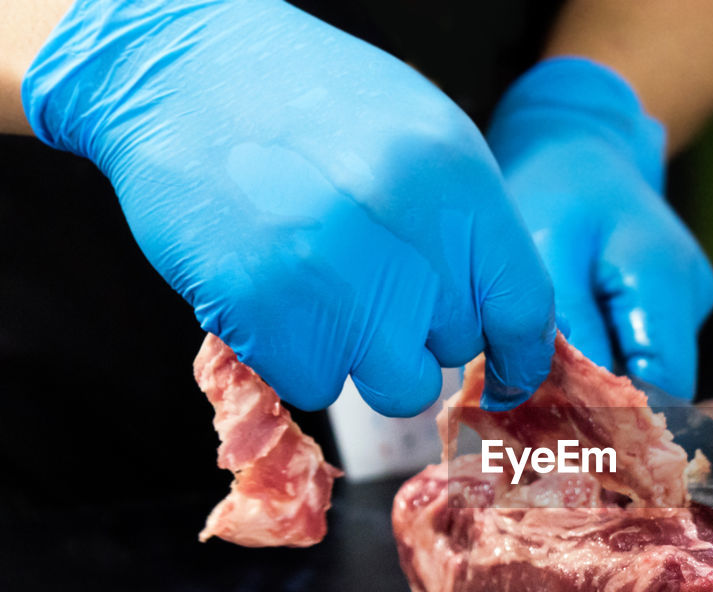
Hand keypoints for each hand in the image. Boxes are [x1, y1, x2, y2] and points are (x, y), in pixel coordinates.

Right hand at [22, 0, 553, 414]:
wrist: (181, 76)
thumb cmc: (307, 103)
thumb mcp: (421, 140)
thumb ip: (469, 228)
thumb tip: (502, 321)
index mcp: (459, 187)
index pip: (524, 308)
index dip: (518, 356)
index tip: (504, 375)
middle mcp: (410, 241)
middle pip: (455, 347)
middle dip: (421, 328)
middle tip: (369, 275)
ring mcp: (339, 285)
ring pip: (397, 386)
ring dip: (365, 355)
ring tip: (323, 287)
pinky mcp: (270, 318)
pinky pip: (317, 385)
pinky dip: (297, 356)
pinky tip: (276, 292)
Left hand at [487, 57, 712, 399]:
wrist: (578, 138)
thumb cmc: (556, 187)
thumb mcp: (547, 254)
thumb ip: (568, 329)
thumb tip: (576, 403)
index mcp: (664, 280)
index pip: (665, 384)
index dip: (621, 417)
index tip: (565, 431)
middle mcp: (691, 293)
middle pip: (662, 384)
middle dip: (607, 404)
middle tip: (544, 410)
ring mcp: (690, 297)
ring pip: (653, 370)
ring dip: (605, 381)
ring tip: (550, 372)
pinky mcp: (676, 300)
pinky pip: (646, 348)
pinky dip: (610, 358)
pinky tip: (572, 347)